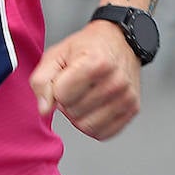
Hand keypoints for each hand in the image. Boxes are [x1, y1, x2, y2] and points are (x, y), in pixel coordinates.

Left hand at [30, 20, 140, 140]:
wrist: (119, 42)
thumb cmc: (87, 47)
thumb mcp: (56, 54)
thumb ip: (42, 80)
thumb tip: (44, 109)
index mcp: (96, 63)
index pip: (61, 95)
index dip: (56, 89)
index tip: (63, 79)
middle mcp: (115, 82)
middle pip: (73, 112)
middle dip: (66, 103)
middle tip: (73, 87)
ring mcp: (127, 98)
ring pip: (87, 126)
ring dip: (77, 116)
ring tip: (82, 97)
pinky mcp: (132, 110)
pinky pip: (103, 133)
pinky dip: (92, 125)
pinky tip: (92, 108)